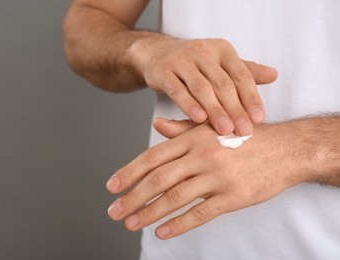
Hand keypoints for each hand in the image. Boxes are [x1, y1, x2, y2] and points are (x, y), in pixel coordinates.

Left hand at [106, 118, 310, 238]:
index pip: (153, 156)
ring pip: (175, 197)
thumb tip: (157, 124)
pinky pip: (200, 213)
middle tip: (114, 211)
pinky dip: (179, 224)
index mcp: (194, 138)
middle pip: (158, 179)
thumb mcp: (213, 127)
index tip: (112, 186)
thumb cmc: (246, 137)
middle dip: (133, 197)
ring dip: (149, 213)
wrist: (287, 148)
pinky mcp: (233, 196)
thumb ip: (183, 128)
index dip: (130, 172)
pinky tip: (162, 232)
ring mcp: (218, 176)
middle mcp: (202, 156)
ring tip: (131, 223)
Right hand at [128, 37, 277, 135]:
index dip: (250, 97)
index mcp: (222, 50)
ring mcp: (181, 60)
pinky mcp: (163, 71)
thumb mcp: (220, 64)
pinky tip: (198, 119)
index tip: (258, 119)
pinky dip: (188, 104)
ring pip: (201, 87)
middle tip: (244, 131)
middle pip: (222, 83)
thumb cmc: (195, 64)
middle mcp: (203, 51)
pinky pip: (177, 90)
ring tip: (225, 130)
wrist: (157, 53)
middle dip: (235, 109)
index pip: (241, 75)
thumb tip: (274, 75)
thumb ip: (245, 71)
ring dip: (214, 110)